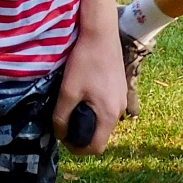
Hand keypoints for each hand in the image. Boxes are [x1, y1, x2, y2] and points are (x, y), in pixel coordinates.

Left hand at [53, 21, 125, 154]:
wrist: (100, 33)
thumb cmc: (84, 61)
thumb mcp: (68, 91)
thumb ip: (62, 116)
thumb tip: (60, 133)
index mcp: (109, 115)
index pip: (97, 147)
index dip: (79, 149)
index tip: (64, 139)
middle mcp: (121, 109)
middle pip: (101, 134)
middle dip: (82, 134)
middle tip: (65, 123)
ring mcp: (122, 97)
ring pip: (104, 120)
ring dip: (88, 119)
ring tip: (71, 107)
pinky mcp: (120, 87)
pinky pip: (107, 106)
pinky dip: (94, 108)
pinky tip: (82, 94)